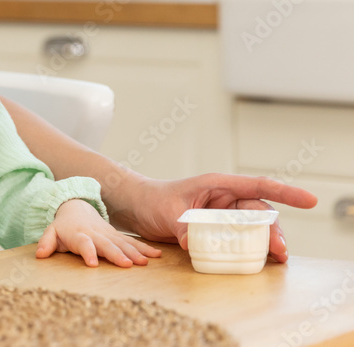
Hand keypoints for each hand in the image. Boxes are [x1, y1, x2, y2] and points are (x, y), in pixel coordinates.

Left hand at [36, 200, 161, 267]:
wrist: (76, 207)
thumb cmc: (63, 226)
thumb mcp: (51, 232)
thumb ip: (46, 242)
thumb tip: (39, 255)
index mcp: (79, 235)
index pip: (83, 244)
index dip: (87, 252)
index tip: (92, 263)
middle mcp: (96, 234)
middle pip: (107, 244)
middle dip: (117, 254)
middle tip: (127, 265)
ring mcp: (108, 234)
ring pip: (123, 243)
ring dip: (134, 252)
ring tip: (145, 262)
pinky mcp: (117, 235)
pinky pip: (132, 242)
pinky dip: (144, 248)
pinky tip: (157, 255)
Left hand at [108, 173, 317, 263]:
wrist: (137, 208)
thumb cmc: (152, 200)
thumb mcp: (167, 211)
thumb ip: (183, 225)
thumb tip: (193, 242)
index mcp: (218, 185)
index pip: (258, 185)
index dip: (285, 192)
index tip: (309, 200)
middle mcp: (224, 199)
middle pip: (259, 212)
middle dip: (273, 229)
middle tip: (279, 249)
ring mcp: (222, 214)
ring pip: (253, 226)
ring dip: (265, 241)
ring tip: (276, 257)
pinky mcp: (217, 229)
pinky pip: (240, 238)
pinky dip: (251, 248)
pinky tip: (260, 261)